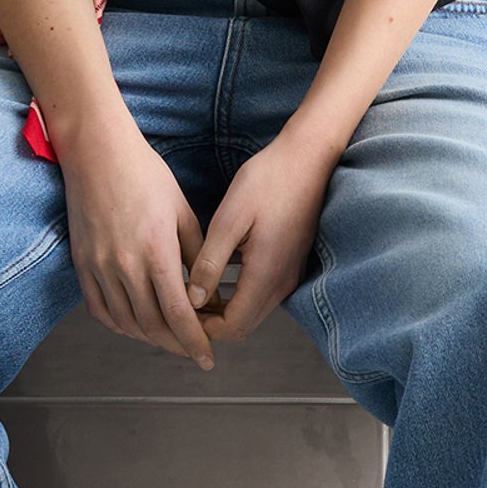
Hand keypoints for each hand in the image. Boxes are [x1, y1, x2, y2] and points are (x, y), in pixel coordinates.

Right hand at [58, 114, 219, 371]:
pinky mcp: (82, 264)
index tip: (207, 358)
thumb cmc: (146, 176)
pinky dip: (120, 325)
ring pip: (126, 323)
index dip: (195, 342)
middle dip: (176, 345)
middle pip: (152, 326)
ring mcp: (99, 267)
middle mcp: (125, 266)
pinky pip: (100, 310)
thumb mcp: (183, 212)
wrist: (97, 153)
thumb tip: (209, 294)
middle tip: (192, 350)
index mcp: (156, 252)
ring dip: (150, 338)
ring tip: (169, 338)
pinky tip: (136, 325)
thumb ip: (197, 256)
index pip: (179, 314)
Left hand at [184, 126, 340, 346]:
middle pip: (243, 326)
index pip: (232, 328)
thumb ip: (210, 263)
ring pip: (252, 312)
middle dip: (210, 323)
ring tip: (193, 290)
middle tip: (180, 303)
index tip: (177, 311)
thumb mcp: (230, 219)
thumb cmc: (267, 181)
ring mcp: (290, 275)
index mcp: (265, 275)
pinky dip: (238, 295)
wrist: (308, 158)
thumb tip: (192, 300)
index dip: (202, 329)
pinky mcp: (291, 263)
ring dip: (224, 309)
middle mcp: (282, 283)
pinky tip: (216, 274)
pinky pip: (262, 294)